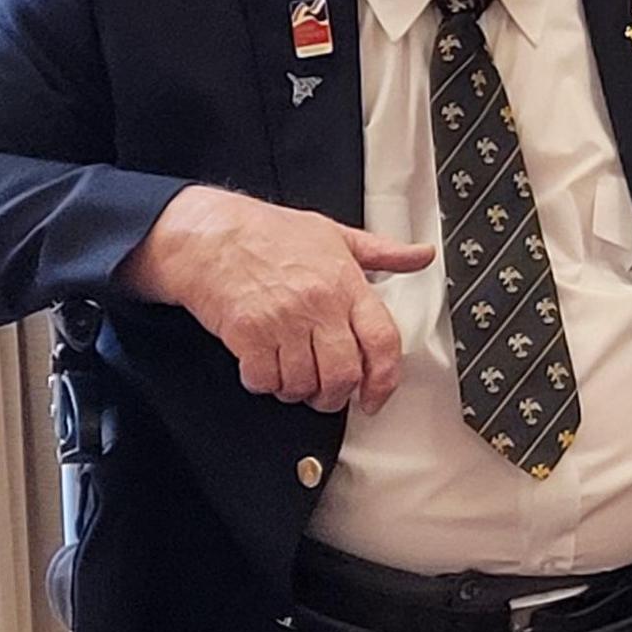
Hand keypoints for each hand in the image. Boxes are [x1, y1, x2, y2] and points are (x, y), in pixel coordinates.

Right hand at [118, 184, 434, 411]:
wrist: (210, 233)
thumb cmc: (269, 234)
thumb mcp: (334, 234)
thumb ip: (382, 252)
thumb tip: (421, 256)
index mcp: (346, 283)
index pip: (382, 342)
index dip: (384, 380)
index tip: (375, 398)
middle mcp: (319, 304)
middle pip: (344, 374)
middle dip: (335, 395)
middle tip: (325, 393)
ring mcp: (283, 320)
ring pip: (303, 383)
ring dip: (297, 390)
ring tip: (290, 376)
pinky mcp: (248, 333)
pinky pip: (265, 380)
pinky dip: (264, 383)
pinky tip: (262, 367)